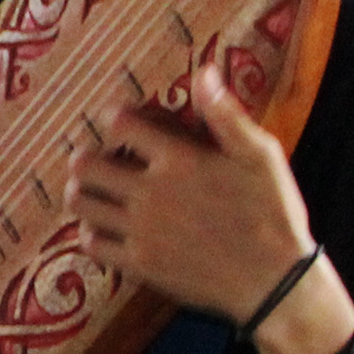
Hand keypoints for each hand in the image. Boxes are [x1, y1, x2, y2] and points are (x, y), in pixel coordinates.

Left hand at [63, 57, 314, 319]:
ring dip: (81, 192)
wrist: (275, 281)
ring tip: (94, 190)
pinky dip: (90, 232)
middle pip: (84, 165)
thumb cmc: (273, 212)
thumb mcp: (260, 155)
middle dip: (85, 155)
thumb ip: (226, 114)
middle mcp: (151, 193)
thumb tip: (204, 72)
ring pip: (79, 203)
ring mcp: (141, 230)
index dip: (115, 116)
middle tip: (97, 159)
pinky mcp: (139, 264)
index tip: (121, 121)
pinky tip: (105, 227)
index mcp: (180, 160)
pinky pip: (90, 244)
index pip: (121, 124)